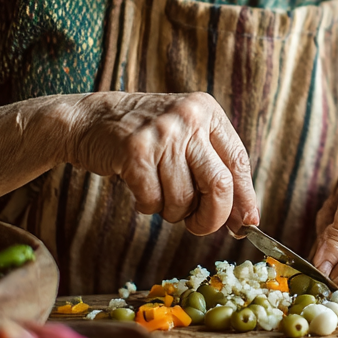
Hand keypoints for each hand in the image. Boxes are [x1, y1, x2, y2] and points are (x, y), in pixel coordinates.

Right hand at [66, 91, 258, 235]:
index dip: (245, 199)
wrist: (91, 119)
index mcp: (208, 111)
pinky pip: (153, 201)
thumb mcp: (186, 136)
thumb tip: (244, 219)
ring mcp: (162, 133)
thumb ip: (215, 169)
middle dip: (212, 217)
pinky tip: (141, 191)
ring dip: (173, 212)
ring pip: (183, 198)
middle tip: (200, 226)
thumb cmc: (146, 135)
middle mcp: (189, 117)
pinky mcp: (135, 152)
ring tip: (160, 195)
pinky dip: (149, 207)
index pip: (238, 162)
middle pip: (219, 184)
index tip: (246, 224)